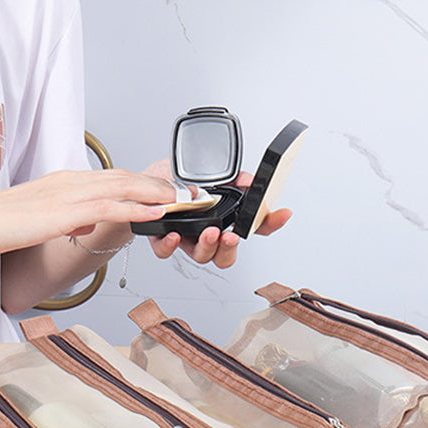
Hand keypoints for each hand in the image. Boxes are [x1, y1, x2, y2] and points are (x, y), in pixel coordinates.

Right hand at [0, 168, 175, 255]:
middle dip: (158, 186)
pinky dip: (137, 209)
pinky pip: (109, 208)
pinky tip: (155, 213)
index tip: (165, 193)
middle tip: (185, 195)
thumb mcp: (40, 218)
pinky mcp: (63, 211)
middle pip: (125, 178)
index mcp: (65, 182)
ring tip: (181, 202)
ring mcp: (67, 194)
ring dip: (156, 195)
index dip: (144, 184)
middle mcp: (71, 181)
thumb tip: (85, 222)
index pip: (113, 178)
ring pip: (123, 188)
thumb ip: (66, 216)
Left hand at [141, 160, 292, 268]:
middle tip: (231, 236)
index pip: (254, 226)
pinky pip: (167, 251)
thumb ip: (232, 177)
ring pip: (202, 256)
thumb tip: (250, 180)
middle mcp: (208, 232)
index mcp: (224, 217)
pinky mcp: (163, 238)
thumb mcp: (208, 171)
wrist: (146, 182)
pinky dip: (171, 245)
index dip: (271, 223)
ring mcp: (186, 237)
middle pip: (227, 254)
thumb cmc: (177, 179)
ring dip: (208, 247)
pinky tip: (175, 235)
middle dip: (230, 248)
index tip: (282, 214)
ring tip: (209, 233)